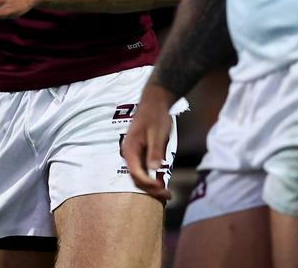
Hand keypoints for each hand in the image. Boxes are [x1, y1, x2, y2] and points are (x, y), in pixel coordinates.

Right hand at [121, 82, 175, 201]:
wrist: (155, 101)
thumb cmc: (156, 116)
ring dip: (151, 186)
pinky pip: (144, 170)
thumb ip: (155, 151)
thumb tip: (154, 169)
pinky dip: (152, 178)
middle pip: (137, 178)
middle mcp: (130, 153)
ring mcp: (135, 154)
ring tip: (166, 193)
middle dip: (151, 189)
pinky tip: (162, 182)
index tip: (162, 188)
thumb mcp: (157, 133)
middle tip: (167, 195)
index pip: (136, 173)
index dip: (149, 184)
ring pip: (140, 175)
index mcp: (130, 149)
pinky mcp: (141, 153)